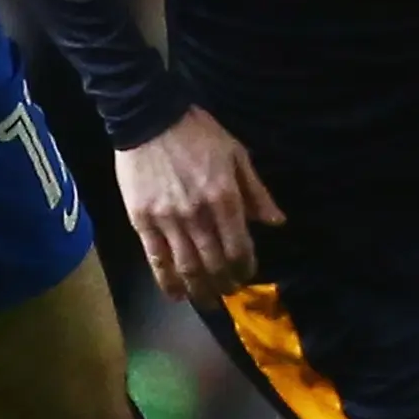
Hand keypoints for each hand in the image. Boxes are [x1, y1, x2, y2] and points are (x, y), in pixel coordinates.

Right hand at [114, 106, 284, 303]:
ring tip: (207, 301)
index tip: (247, 274)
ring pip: (187, 268)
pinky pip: (157, 260)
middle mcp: (198, 215)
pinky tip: (176, 295)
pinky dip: (167, 282)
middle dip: (225, 283)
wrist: (149, 117)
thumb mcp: (236, 154)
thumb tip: (276, 222)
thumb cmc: (198, 133)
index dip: (245, 267)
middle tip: (229, 291)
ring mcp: (168, 220)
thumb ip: (256, 191)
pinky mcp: (143, 221)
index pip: (239, 247)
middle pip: (215, 263)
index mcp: (225, 198)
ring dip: (200, 290)